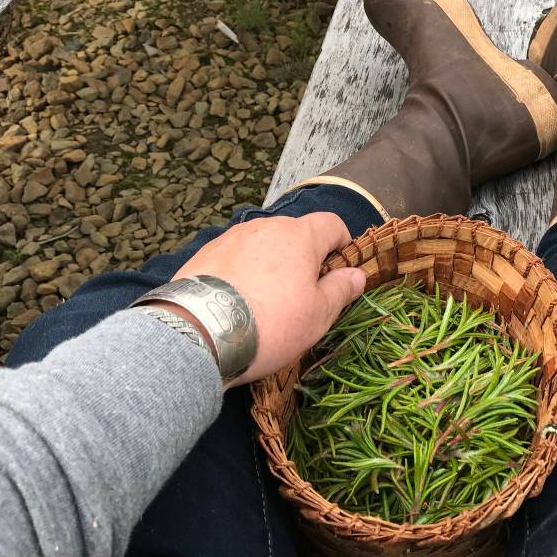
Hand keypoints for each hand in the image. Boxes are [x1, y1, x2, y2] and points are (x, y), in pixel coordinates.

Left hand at [168, 213, 365, 386]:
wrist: (199, 332)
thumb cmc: (271, 323)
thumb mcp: (317, 315)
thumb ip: (340, 289)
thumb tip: (357, 274)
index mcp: (299, 235)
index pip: (332, 224)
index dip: (342, 245)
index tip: (339, 272)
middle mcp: (265, 227)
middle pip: (295, 234)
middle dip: (304, 258)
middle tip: (302, 295)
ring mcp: (232, 237)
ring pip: (263, 245)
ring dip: (271, 265)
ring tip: (265, 301)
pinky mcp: (205, 253)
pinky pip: (235, 257)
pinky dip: (243, 272)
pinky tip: (236, 301)